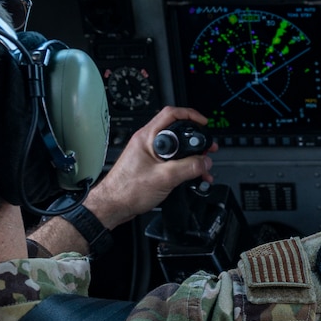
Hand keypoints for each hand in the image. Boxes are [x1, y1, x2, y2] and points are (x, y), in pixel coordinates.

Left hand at [84, 106, 214, 228]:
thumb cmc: (127, 190)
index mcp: (147, 137)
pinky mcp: (151, 166)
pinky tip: (191, 176)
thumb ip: (189, 167)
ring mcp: (148, 154)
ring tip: (203, 165)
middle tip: (206, 147)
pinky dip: (184, 166)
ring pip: (176, 148)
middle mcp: (147, 142)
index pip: (171, 114)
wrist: (113, 206)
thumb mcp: (164, 177)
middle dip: (194, 139)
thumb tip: (205, 161)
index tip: (203, 123)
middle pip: (176, 131)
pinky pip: (171, 161)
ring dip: (191, 156)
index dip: (190, 115)